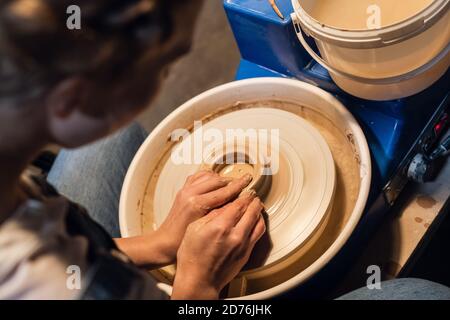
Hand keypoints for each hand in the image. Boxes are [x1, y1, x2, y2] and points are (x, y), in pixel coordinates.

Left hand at [115, 170, 251, 267]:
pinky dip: (209, 176)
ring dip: (221, 178)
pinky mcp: (182, 190)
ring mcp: (185, 190)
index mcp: (197, 204)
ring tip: (232, 182)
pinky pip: (199, 176)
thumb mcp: (205, 229)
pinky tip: (215, 181)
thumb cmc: (183, 241)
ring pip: (209, 176)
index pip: (223, 191)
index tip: (249, 182)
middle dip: (232, 181)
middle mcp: (190, 193)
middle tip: (244, 181)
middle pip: (218, 180)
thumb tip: (236, 204)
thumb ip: (220, 214)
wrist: (165, 242)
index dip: (239, 186)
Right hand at [171, 191, 265, 299]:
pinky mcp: (246, 253)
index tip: (245, 189)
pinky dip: (259, 224)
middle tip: (253, 194)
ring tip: (256, 205)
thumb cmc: (191, 256)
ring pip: (258, 222)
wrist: (198, 280)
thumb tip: (224, 204)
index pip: (238, 204)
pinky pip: (258, 234)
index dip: (243, 195)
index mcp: (220, 226)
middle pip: (251, 211)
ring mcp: (243, 245)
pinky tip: (255, 220)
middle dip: (253, 200)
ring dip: (258, 211)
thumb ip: (211, 215)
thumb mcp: (194, 229)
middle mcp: (235, 235)